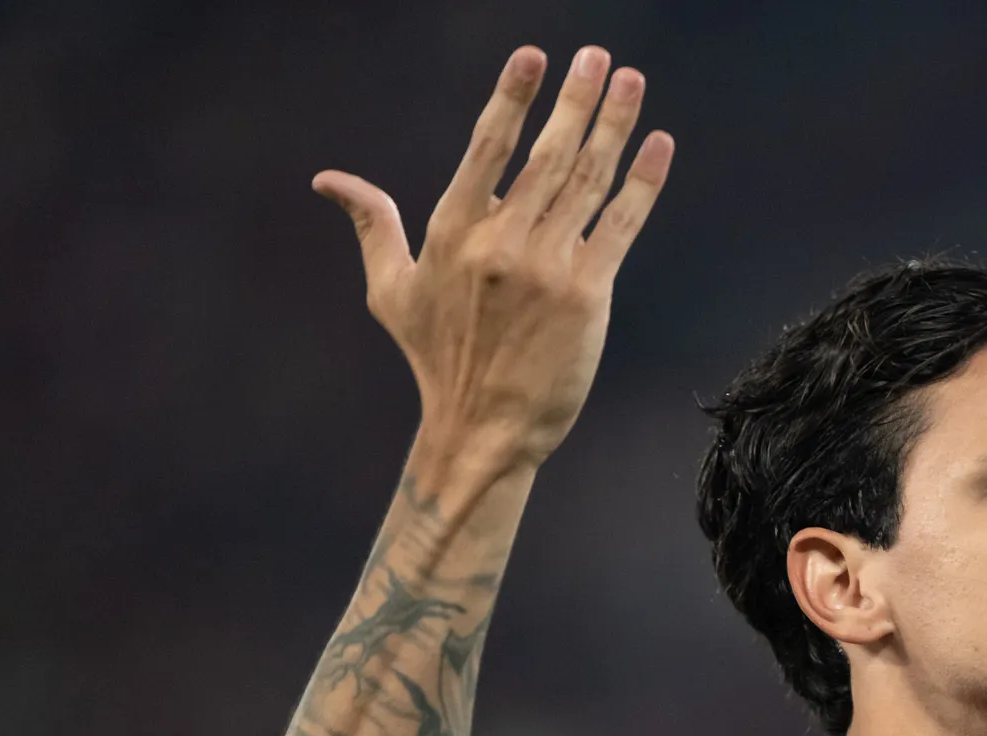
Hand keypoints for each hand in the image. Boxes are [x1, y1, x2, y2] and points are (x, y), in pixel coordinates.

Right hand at [315, 46, 672, 476]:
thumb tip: (328, 180)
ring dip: (613, 126)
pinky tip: (658, 145)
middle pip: (548, 155)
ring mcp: (549, 268)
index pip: (487, 148)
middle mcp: (502, 243)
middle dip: (576, 100)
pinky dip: (643, 185)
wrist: (485, 427)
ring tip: (629, 81)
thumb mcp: (391, 290)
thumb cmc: (437, 359)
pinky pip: (621, 227)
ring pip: (587, 182)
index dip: (512, 99)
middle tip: (597, 57)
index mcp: (453, 232)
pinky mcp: (589, 295)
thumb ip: (372, 225)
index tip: (534, 57)